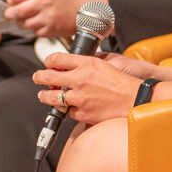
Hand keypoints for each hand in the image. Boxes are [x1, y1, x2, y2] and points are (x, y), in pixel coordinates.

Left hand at [4, 0, 107, 39]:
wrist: (94, 5)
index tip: (11, 0)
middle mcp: (44, 3)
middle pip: (15, 11)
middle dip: (10, 13)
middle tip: (10, 13)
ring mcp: (48, 18)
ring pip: (24, 24)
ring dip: (22, 22)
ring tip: (27, 18)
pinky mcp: (52, 30)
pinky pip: (36, 32)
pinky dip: (35, 29)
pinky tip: (41, 23)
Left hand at [31, 51, 159, 126]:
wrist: (134, 99)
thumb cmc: (121, 82)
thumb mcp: (103, 64)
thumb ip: (83, 63)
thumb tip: (66, 64)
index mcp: (85, 64)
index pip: (56, 59)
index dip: (48, 62)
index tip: (47, 65)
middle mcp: (79, 79)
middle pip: (48, 77)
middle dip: (39, 77)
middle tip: (37, 77)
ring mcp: (79, 97)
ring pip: (52, 98)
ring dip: (45, 97)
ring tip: (43, 96)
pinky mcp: (82, 113)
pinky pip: (69, 111)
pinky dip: (71, 110)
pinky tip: (76, 106)